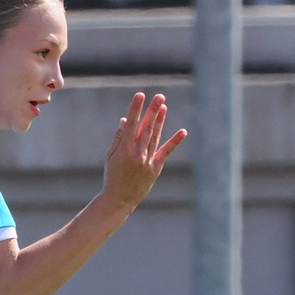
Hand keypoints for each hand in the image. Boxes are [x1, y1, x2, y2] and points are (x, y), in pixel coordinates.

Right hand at [102, 92, 185, 209]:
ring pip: (156, 137)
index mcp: (124, 150)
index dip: (136, 109)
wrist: (119, 200)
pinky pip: (166, 152)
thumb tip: (126, 120)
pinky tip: (183, 132)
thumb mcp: (110, 157)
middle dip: (153, 111)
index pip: (131, 124)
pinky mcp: (156, 168)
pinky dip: (175, 142)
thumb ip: (119, 138)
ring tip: (164, 107)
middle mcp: (137, 154)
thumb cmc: (112, 176)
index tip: (140, 95)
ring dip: (160, 121)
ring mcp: (148, 161)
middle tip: (160, 97)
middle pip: (147, 128)